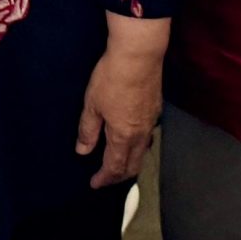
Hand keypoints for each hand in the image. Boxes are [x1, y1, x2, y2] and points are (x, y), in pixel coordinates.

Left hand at [76, 42, 163, 186]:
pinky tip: (131, 138)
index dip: (104, 178)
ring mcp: (151, 122)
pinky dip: (138, 146)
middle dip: (120, 176)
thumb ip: (88, 131)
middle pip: (134, 165)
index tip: (94, 184)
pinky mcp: (156, 109)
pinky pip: (148, 137)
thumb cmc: (111, 79)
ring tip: (119, 162)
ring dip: (131, 161)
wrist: (139, 55)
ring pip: (143, 152)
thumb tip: (83, 151)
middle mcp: (141, 134)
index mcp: (123, 136)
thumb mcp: (92, 105)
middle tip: (106, 178)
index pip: (115, 167)